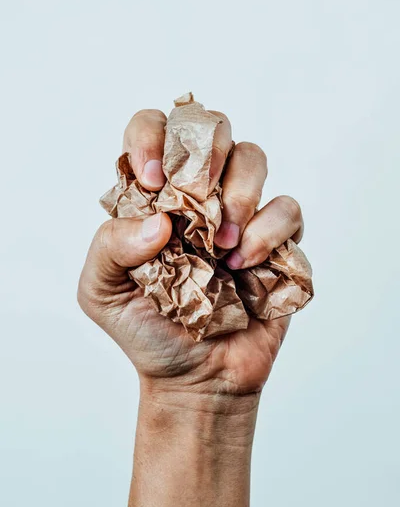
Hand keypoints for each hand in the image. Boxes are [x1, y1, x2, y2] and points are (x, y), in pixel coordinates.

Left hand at [78, 108, 303, 404]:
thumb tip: (160, 219)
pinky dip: (268, 232)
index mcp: (155, 197)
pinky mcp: (277, 241)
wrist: (197, 377)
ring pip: (254, 158)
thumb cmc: (147, 331)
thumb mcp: (102, 292)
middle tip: (198, 204)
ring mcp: (241, 215)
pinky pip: (288, 209)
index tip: (152, 179)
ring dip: (239, 195)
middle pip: (214, 128)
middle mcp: (199, 196)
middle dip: (208, 156)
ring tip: (222, 246)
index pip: (155, 129)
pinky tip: (244, 266)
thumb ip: (109, 246)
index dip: (152, 136)